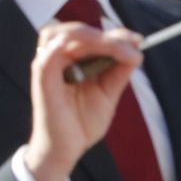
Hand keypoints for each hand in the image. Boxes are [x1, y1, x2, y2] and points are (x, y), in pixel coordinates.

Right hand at [21, 21, 143, 180]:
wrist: (68, 148)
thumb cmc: (83, 121)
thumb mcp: (109, 92)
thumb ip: (119, 71)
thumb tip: (137, 51)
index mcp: (73, 59)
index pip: (91, 35)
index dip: (115, 34)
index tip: (138, 40)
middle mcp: (58, 58)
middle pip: (77, 32)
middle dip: (106, 35)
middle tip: (131, 43)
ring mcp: (48, 67)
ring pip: (59, 35)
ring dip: (87, 36)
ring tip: (111, 46)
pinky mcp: (41, 80)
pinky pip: (45, 58)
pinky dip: (58, 48)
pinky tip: (76, 46)